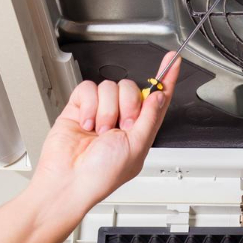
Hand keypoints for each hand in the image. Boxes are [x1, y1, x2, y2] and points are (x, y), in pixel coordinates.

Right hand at [26, 51, 181, 216]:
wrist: (69, 181)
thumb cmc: (101, 176)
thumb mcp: (136, 148)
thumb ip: (150, 118)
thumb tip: (158, 96)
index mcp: (140, 131)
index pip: (157, 99)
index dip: (166, 79)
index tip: (173, 61)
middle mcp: (121, 120)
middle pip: (131, 88)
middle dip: (126, 105)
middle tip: (119, 126)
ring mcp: (99, 113)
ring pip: (109, 87)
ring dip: (105, 111)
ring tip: (98, 131)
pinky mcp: (79, 108)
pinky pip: (88, 88)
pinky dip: (88, 106)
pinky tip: (85, 123)